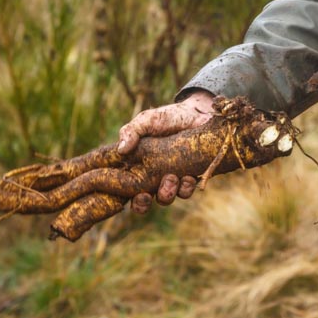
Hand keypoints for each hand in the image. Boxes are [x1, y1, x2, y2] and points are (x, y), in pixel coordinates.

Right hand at [117, 90, 214, 211]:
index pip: (123, 187)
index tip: (124, 196)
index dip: (121, 197)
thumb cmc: (167, 117)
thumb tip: (121, 149)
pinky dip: (186, 188)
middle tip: (145, 195)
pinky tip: (188, 178)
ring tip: (171, 178)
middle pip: (142, 201)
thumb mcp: (146, 120)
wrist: (197, 113)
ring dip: (166, 193)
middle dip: (142, 204)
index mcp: (136, 165)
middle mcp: (152, 176)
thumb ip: (132, 131)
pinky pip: (186, 191)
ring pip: (165, 198)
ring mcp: (171, 178)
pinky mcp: (190, 177)